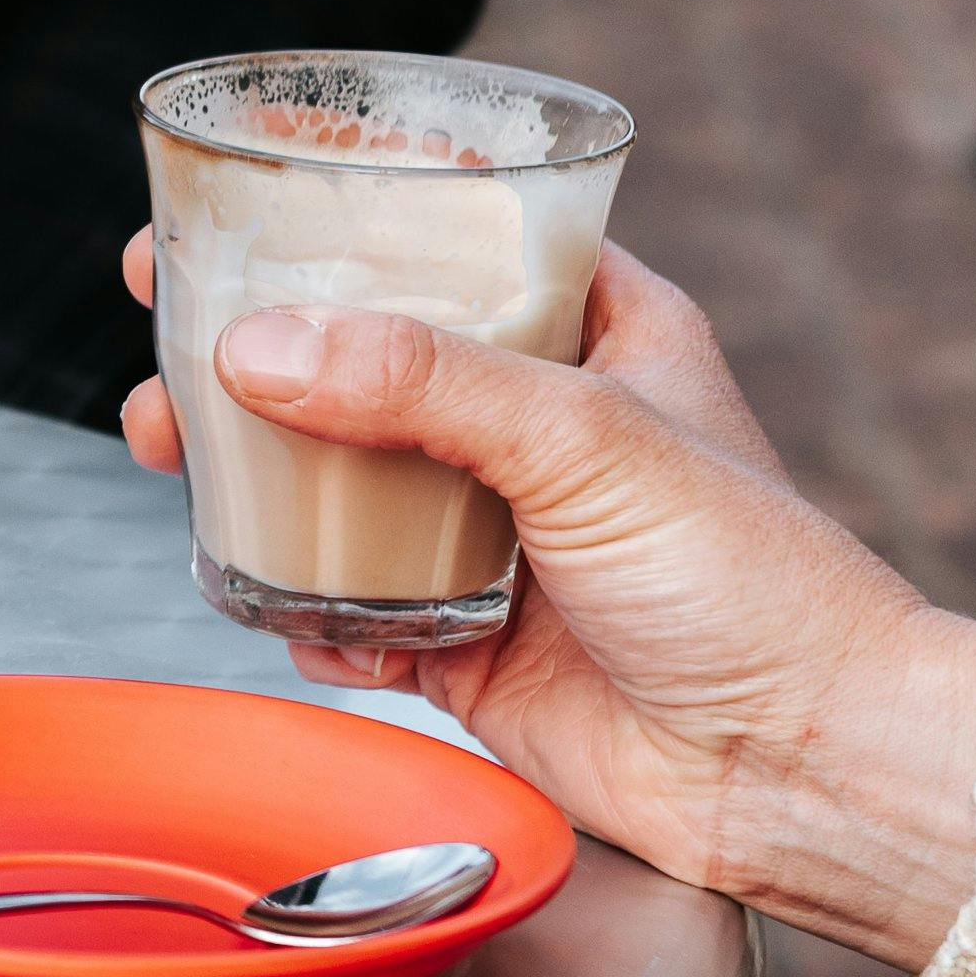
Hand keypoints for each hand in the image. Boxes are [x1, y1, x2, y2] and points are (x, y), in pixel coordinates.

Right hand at [118, 232, 975, 971]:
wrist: (808, 776)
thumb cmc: (758, 586)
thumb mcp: (587, 438)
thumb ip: (420, 382)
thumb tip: (256, 348)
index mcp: (592, 333)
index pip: (449, 237)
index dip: (337, 213)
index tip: (232, 200)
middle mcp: (534, 425)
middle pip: (360, 359)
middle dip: (251, 348)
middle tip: (166, 332)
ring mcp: (492, 535)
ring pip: (334, 480)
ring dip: (248, 471)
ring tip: (171, 455)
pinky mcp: (462, 642)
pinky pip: (344, 607)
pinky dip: (299, 604)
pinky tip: (289, 604)